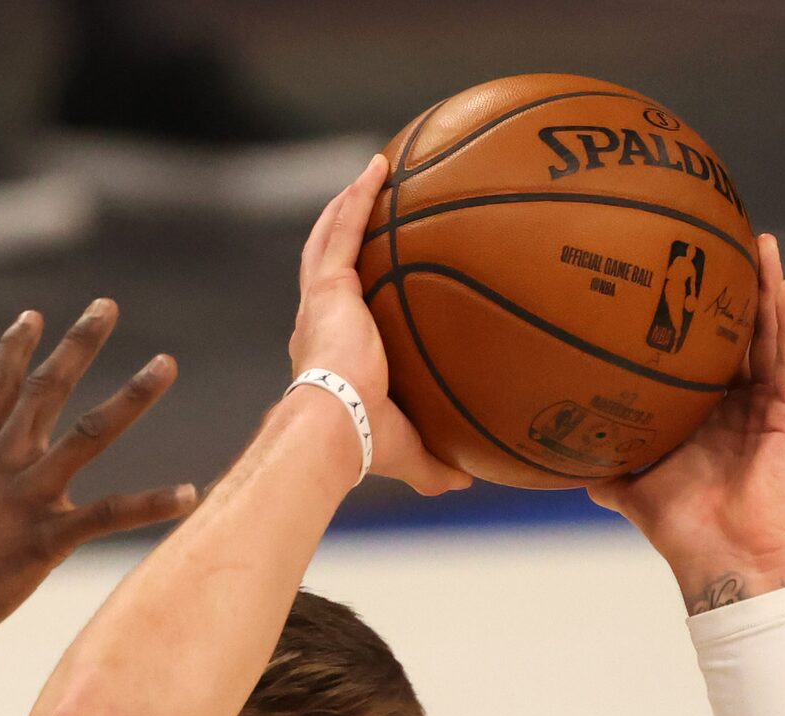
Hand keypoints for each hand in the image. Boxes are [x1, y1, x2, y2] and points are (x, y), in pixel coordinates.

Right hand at [0, 300, 200, 650]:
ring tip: (165, 364)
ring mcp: (27, 499)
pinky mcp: (45, 540)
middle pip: (46, 391)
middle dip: (78, 345)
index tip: (33, 314)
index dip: (15, 350)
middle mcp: (3, 466)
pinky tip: (191, 492)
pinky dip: (151, 505)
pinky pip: (108, 515)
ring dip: (131, 397)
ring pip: (89, 435)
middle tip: (107, 305)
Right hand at [288, 155, 469, 496]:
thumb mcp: (408, 451)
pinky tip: (379, 166)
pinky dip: (357, 196)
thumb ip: (435, 462)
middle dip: (345, 233)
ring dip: (348, 204)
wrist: (333, 427)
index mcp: (328, 354)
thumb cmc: (361, 443)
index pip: (338, 312)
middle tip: (369, 206)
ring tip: (374, 171)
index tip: (372, 273)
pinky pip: (342, 229)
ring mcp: (319, 301)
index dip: (350, 289)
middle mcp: (317, 321)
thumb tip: (468, 480)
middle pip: (327, 265)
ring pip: (327, 238)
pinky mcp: (328, 286)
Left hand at [590, 232, 784, 609]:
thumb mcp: (624, 484)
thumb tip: (543, 447)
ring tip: (762, 242)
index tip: (676, 270)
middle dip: (733, 284)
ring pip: (769, 333)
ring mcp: (766, 405)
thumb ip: (595, 458)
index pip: (698, 351)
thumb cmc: (675, 526)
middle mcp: (736, 401)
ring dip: (767, 287)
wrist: (716, 556)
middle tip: (720, 235)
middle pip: (737, 330)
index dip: (692, 313)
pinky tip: (784, 287)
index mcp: (701, 411)